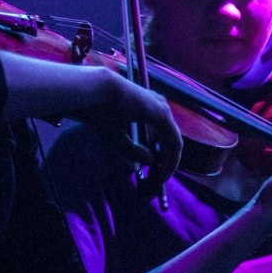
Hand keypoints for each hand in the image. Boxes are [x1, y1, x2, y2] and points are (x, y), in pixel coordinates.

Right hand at [77, 69, 182, 189]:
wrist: (97, 92)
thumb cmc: (102, 111)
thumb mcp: (116, 137)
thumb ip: (132, 151)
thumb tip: (150, 161)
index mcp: (150, 110)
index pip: (162, 138)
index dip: (159, 158)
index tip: (151, 174)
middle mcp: (160, 108)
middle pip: (170, 142)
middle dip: (165, 164)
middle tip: (155, 181)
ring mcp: (163, 110)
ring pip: (174, 144)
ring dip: (168, 165)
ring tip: (157, 180)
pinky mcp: (162, 115)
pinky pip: (173, 142)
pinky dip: (170, 159)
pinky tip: (161, 172)